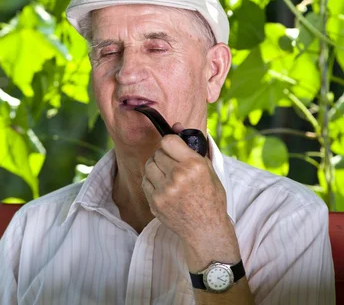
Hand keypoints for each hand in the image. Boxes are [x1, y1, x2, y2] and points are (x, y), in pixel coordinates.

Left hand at [141, 123, 230, 244]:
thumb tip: (176, 125)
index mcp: (194, 166)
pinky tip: (163, 186)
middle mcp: (178, 176)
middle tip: (172, 165)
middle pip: (157, 153)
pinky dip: (152, 181)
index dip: (170, 144)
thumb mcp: (209, 169)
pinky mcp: (155, 202)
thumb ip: (191, 147)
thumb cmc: (210, 198)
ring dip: (156, 167)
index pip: (168, 141)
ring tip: (168, 175)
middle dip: (164, 156)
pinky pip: (145, 181)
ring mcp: (165, 190)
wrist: (206, 230)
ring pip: (148, 166)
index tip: (173, 148)